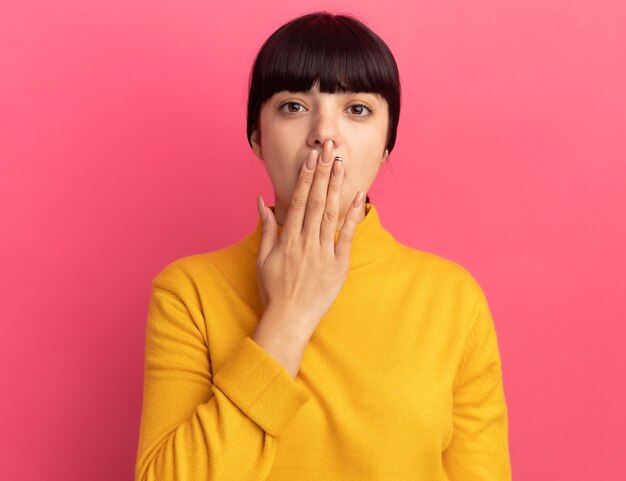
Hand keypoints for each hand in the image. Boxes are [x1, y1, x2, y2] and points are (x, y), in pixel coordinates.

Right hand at [255, 140, 363, 339]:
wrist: (289, 319)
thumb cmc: (274, 289)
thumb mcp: (263, 258)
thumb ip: (266, 228)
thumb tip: (261, 201)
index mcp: (287, 239)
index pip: (298, 201)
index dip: (305, 177)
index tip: (311, 158)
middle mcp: (305, 242)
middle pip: (316, 201)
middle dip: (322, 173)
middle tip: (329, 150)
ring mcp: (323, 253)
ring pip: (330, 214)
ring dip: (336, 187)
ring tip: (340, 164)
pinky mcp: (338, 265)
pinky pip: (346, 236)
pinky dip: (352, 216)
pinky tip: (358, 197)